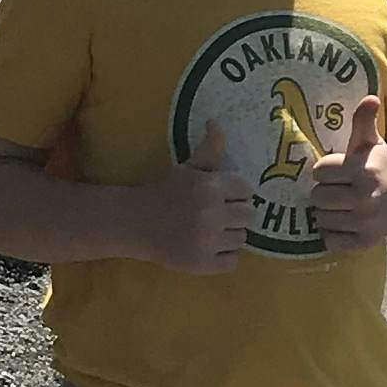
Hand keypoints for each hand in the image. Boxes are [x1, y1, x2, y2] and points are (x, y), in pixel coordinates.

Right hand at [145, 120, 251, 272]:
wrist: (137, 223)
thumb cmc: (167, 192)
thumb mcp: (188, 168)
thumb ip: (209, 149)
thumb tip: (216, 122)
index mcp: (209, 187)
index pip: (246, 190)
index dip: (235, 192)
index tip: (222, 195)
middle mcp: (211, 214)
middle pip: (249, 215)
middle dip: (235, 213)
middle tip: (219, 214)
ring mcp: (207, 242)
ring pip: (242, 238)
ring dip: (229, 234)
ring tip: (212, 230)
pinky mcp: (203, 264)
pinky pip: (232, 261)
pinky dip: (223, 256)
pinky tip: (208, 246)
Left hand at [308, 92, 386, 246]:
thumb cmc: (381, 166)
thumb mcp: (372, 143)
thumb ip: (364, 121)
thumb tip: (370, 98)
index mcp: (363, 170)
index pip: (319, 171)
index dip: (326, 170)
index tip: (338, 171)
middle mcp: (365, 197)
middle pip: (317, 197)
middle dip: (326, 192)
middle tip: (339, 189)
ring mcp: (366, 221)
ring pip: (322, 219)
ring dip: (329, 213)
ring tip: (343, 205)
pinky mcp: (365, 241)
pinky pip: (331, 240)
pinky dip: (334, 233)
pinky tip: (347, 222)